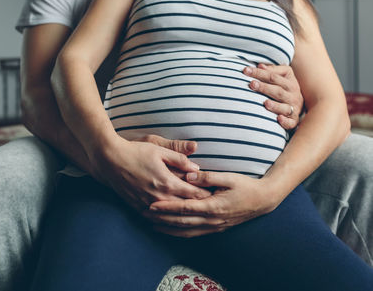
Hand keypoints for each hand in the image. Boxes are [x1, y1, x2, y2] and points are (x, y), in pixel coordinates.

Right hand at [89, 135, 211, 212]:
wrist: (110, 160)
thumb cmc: (135, 151)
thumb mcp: (160, 150)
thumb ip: (180, 159)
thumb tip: (197, 169)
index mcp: (167, 182)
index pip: (194, 194)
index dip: (206, 195)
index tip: (216, 196)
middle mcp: (159, 197)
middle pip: (185, 208)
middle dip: (198, 207)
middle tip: (210, 208)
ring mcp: (147, 204)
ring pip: (171, 216)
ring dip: (183, 215)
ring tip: (194, 215)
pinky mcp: (138, 207)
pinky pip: (156, 217)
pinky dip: (166, 218)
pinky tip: (172, 218)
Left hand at [144, 171, 280, 237]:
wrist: (263, 200)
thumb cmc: (245, 186)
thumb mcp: (228, 177)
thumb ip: (208, 177)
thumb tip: (189, 174)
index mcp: (213, 206)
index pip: (184, 208)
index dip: (166, 207)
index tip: (151, 205)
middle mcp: (212, 220)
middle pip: (181, 222)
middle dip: (161, 219)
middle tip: (145, 215)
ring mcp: (214, 226)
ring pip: (186, 231)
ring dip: (168, 228)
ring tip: (152, 224)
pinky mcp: (216, 228)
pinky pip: (194, 233)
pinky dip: (180, 232)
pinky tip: (170, 230)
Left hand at [244, 63, 303, 129]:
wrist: (305, 105)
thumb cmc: (287, 89)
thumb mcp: (284, 77)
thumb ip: (273, 71)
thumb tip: (260, 65)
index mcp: (289, 83)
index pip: (273, 77)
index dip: (259, 73)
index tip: (246, 70)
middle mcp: (293, 95)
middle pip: (278, 91)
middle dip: (265, 87)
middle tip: (252, 84)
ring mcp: (294, 108)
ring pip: (284, 107)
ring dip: (275, 106)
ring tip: (265, 103)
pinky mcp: (293, 120)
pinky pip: (290, 122)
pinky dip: (285, 121)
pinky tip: (278, 119)